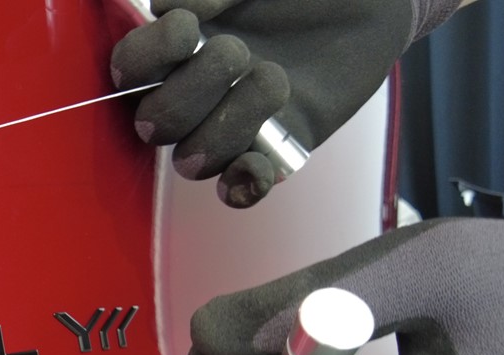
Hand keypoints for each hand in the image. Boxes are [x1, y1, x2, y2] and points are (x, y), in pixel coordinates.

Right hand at [110, 0, 429, 207]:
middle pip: (154, 122)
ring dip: (228, 124)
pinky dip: (243, 183)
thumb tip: (163, 8)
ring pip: (191, 159)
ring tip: (276, 80)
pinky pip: (239, 187)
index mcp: (180, 48)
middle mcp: (196, 92)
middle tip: (238, 53)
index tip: (186, 28)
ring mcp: (232, 125)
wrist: (374, 4)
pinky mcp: (273, 149)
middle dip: (190, 91)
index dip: (144, 56)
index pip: (129, 67)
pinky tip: (259, 161)